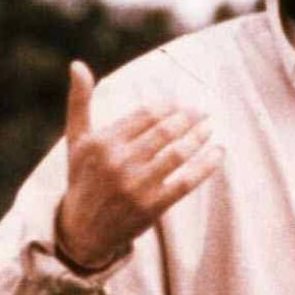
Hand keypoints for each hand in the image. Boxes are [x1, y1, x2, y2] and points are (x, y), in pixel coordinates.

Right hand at [54, 60, 221, 268]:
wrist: (83, 230)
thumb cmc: (83, 178)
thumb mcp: (76, 140)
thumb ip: (79, 101)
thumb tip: (77, 64)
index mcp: (102, 142)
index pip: (145, 114)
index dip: (168, 106)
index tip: (180, 104)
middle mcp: (118, 163)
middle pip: (164, 131)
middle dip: (188, 117)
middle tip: (202, 111)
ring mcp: (136, 186)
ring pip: (178, 153)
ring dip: (200, 136)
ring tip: (210, 126)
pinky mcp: (152, 206)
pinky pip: (186, 181)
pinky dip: (206, 166)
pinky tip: (218, 153)